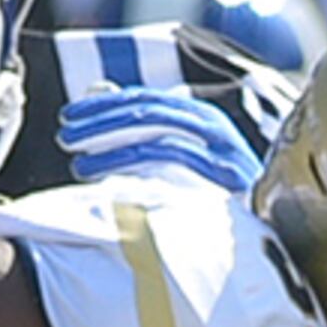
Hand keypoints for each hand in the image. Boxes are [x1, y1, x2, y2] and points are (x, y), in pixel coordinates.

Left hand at [57, 85, 263, 195]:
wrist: (261, 238)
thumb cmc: (212, 199)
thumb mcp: (175, 159)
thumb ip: (139, 126)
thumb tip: (99, 89)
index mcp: (202, 120)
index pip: (149, 101)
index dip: (106, 105)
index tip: (68, 116)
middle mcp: (214, 129)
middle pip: (151, 111)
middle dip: (103, 120)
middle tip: (64, 134)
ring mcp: (221, 152)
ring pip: (159, 133)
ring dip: (113, 144)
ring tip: (77, 161)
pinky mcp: (223, 178)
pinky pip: (174, 162)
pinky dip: (136, 165)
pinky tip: (103, 178)